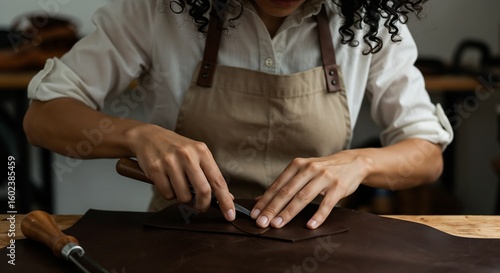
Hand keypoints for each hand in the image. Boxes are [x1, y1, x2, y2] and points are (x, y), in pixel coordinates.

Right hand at [127, 124, 234, 220]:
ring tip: (179, 186)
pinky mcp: (155, 169)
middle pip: (203, 191)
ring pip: (184, 196)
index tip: (230, 215)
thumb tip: (227, 196)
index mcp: (201, 151)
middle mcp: (187, 155)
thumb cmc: (176, 148)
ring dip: (183, 198)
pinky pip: (167, 194)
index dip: (225, 200)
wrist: (147, 136)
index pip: (218, 180)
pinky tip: (167, 182)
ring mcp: (170, 161)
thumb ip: (210, 174)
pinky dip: (169, 194)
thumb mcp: (196, 154)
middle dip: (203, 205)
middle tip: (200, 207)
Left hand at [250, 151, 369, 228]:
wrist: (352, 162)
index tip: (254, 214)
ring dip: (289, 212)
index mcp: (297, 165)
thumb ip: (284, 184)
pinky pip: (327, 204)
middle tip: (262, 222)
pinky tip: (310, 226)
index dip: (265, 200)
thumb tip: (260, 200)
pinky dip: (318, 216)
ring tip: (277, 224)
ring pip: (303, 197)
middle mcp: (309, 169)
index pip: (277, 185)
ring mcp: (324, 177)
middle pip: (287, 191)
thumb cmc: (322, 170)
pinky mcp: (338, 187)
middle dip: (272, 208)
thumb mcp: (303, 171)